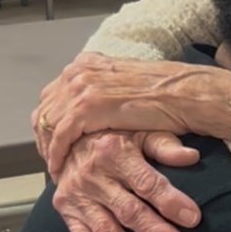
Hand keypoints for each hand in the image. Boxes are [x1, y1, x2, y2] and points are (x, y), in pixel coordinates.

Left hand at [33, 52, 230, 174]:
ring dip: (48, 148)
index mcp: (87, 63)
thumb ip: (105, 91)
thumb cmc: (166, 94)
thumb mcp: (127, 85)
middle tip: (51, 158)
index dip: (50, 121)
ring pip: (48, 123)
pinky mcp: (87, 107)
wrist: (186, 94)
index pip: (53, 94)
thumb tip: (92, 107)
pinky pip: (60, 136)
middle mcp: (79, 71)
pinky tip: (60, 169)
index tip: (54, 141)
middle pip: (45, 108)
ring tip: (56, 168)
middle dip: (45, 135)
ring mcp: (82, 87)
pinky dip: (57, 154)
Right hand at [52, 129, 201, 231]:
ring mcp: (78, 195)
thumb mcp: (140, 132)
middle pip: (128, 210)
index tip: (193, 218)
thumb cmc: (115, 137)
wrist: (67, 139)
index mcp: (114, 151)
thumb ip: (164, 146)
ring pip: (105, 229)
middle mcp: (93, 175)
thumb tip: (192, 157)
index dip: (170, 201)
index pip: (146, 182)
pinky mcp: (67, 211)